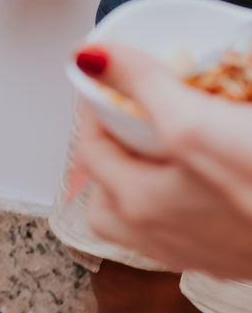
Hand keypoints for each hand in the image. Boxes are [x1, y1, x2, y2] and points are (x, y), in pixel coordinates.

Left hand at [71, 42, 251, 276]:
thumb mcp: (198, 125)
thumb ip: (141, 87)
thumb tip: (89, 56)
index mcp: (141, 204)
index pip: (91, 147)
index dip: (97, 103)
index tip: (111, 76)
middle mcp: (159, 234)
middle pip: (108, 187)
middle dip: (113, 144)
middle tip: (131, 108)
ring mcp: (193, 248)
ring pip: (138, 213)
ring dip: (136, 178)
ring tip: (160, 144)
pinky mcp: (225, 255)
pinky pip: (178, 227)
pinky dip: (172, 200)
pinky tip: (198, 176)